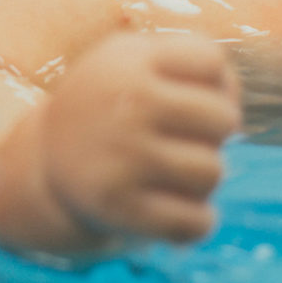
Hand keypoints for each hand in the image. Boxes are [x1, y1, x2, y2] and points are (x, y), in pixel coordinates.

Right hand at [0, 34, 240, 253]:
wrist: (48, 159)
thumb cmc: (114, 104)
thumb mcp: (137, 60)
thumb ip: (196, 61)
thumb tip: (233, 109)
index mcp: (127, 61)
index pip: (213, 63)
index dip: (213, 83)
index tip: (185, 95)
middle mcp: (123, 104)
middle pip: (224, 118)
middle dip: (213, 132)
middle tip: (181, 138)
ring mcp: (120, 157)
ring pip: (213, 172)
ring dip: (202, 177)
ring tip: (172, 172)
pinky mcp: (118, 207)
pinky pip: (197, 222)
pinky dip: (196, 221)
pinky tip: (175, 209)